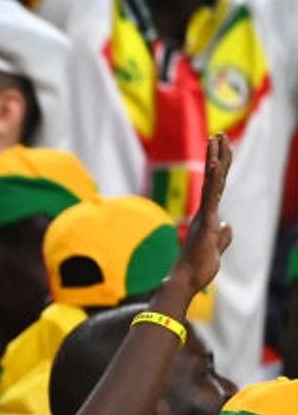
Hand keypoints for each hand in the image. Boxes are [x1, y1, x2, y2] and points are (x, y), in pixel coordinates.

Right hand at [178, 134, 233, 292]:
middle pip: (215, 178)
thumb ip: (222, 236)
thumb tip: (228, 226)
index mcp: (208, 216)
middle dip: (217, 154)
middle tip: (219, 134)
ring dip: (215, 158)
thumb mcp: (216, 248)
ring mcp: (205, 214)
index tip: (221, 148)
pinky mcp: (206, 221)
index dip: (220, 167)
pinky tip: (214, 164)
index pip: (217, 186)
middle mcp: (205, 211)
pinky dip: (212, 180)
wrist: (186, 280)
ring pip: (213, 181)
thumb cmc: (198, 268)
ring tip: (217, 138)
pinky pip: (210, 196)